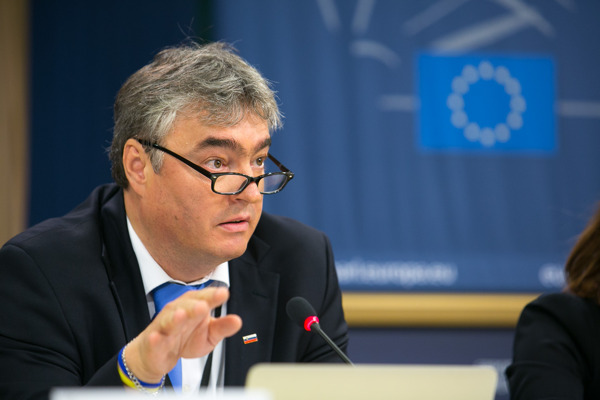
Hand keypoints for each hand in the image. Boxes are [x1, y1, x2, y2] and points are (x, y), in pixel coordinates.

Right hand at [124, 287, 241, 382]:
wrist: (160, 354)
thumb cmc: (186, 337)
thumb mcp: (209, 334)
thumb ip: (223, 327)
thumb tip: (238, 321)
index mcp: (194, 306)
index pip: (204, 298)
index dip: (212, 296)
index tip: (223, 294)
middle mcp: (178, 311)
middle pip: (186, 306)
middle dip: (194, 305)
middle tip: (204, 306)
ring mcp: (164, 326)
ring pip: (169, 320)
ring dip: (175, 318)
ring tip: (182, 315)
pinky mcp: (154, 342)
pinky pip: (154, 340)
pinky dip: (155, 338)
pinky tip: (156, 337)